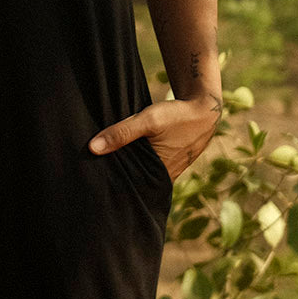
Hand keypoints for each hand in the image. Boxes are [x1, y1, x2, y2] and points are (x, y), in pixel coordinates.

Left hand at [88, 95, 221, 181]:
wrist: (204, 110)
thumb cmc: (177, 116)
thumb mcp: (148, 121)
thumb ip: (121, 133)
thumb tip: (93, 148)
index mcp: (159, 174)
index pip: (129, 188)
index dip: (112, 185)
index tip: (94, 183)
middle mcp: (164, 178)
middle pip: (134, 182)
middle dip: (118, 179)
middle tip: (93, 176)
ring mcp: (168, 171)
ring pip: (141, 174)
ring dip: (128, 170)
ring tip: (104, 166)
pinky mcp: (169, 163)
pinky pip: (149, 167)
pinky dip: (138, 162)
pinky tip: (124, 156)